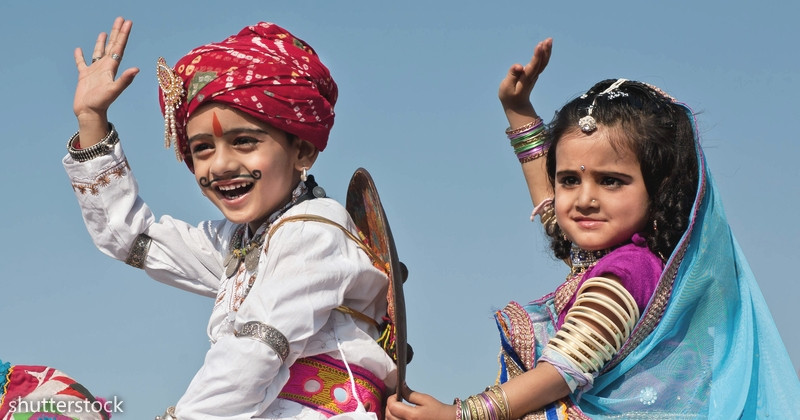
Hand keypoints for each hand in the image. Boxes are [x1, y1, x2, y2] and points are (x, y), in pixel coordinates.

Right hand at [72, 16, 138, 145]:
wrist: (89, 113)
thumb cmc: (102, 103)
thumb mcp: (114, 90)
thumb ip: (125, 79)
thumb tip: (137, 69)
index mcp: (112, 68)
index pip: (119, 47)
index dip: (123, 35)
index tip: (127, 22)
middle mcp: (105, 68)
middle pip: (112, 46)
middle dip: (116, 33)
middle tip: (120, 19)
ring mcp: (94, 72)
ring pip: (98, 53)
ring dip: (101, 43)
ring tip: (104, 32)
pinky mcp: (84, 76)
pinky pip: (82, 63)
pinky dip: (80, 56)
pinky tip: (78, 49)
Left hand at [385, 389, 454, 419]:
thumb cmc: (437, 411)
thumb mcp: (425, 399)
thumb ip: (410, 394)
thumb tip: (400, 387)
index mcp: (412, 416)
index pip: (392, 406)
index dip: (391, 398)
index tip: (396, 395)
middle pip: (388, 415)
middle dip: (389, 406)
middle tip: (396, 400)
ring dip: (390, 414)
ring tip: (398, 408)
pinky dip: (394, 419)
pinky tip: (399, 416)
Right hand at [498, 38, 551, 125]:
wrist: (517, 106)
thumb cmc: (509, 96)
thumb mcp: (506, 87)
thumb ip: (512, 75)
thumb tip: (519, 66)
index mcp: (526, 78)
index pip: (533, 66)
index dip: (537, 56)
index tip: (540, 45)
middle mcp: (533, 76)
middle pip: (542, 63)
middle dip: (545, 51)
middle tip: (549, 40)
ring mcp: (535, 75)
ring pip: (543, 62)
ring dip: (547, 51)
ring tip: (549, 40)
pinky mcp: (534, 73)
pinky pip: (542, 62)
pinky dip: (545, 54)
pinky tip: (545, 46)